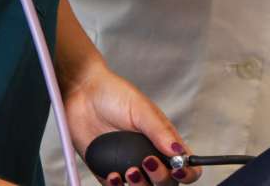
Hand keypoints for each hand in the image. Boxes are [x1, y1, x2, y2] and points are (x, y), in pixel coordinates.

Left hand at [64, 62, 200, 185]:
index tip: (177, 169)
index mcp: (162, 140)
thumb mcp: (141, 108)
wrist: (82, 93)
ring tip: (129, 171)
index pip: (185, 165)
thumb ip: (160, 131)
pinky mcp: (108, 173)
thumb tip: (179, 152)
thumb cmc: (113, 94)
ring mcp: (129, 166)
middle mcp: (148, 156)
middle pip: (167, 183)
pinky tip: (113, 175)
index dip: (187, 173)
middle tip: (147, 162)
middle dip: (161, 179)